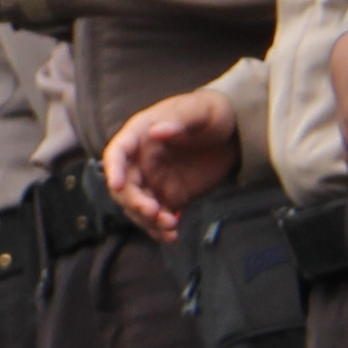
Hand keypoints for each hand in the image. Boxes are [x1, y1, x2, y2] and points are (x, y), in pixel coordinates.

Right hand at [104, 90, 244, 241]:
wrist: (234, 132)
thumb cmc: (211, 113)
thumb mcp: (198, 111)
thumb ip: (178, 120)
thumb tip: (157, 131)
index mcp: (140, 134)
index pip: (117, 152)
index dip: (112, 169)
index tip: (115, 186)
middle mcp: (141, 160)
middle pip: (124, 186)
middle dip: (134, 202)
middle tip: (153, 212)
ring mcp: (154, 180)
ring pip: (137, 206)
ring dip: (148, 220)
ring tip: (170, 226)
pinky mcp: (170, 196)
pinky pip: (157, 217)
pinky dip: (160, 230)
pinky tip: (172, 236)